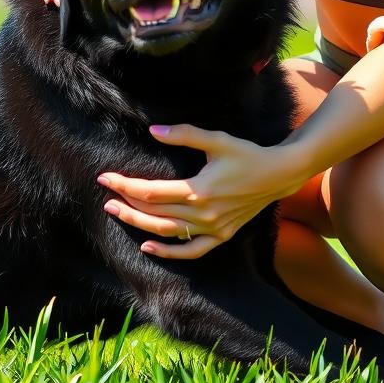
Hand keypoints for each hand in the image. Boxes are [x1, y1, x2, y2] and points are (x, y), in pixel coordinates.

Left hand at [98, 125, 306, 259]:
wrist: (278, 174)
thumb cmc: (247, 154)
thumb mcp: (217, 140)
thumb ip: (185, 135)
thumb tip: (154, 131)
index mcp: (198, 189)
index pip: (151, 192)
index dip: (125, 185)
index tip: (106, 178)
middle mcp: (203, 213)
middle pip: (154, 213)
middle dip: (126, 204)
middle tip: (106, 196)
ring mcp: (212, 228)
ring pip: (167, 232)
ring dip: (139, 225)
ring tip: (117, 214)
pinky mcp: (221, 235)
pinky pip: (190, 250)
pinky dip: (168, 252)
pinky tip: (147, 246)